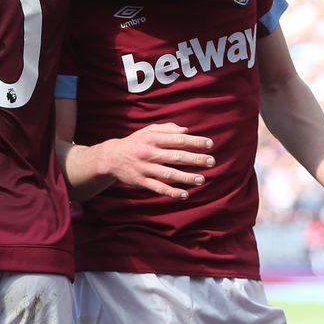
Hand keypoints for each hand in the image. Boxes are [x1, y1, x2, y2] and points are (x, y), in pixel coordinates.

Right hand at [95, 123, 214, 199]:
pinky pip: (158, 188)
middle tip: (211, 161)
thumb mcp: (148, 131)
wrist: (111, 157)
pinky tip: (185, 194)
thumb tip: (187, 131)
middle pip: (176, 156)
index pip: (177, 139)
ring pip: (168, 174)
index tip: (210, 144)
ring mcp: (145, 168)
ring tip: (201, 179)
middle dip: (195, 159)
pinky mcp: (141, 181)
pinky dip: (171, 192)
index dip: (194, 141)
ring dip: (186, 177)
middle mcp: (149, 153)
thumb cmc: (135, 142)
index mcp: (152, 138)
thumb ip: (167, 129)